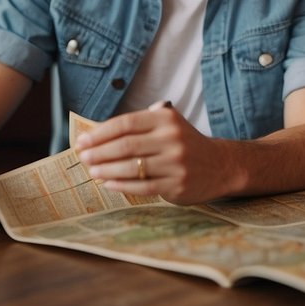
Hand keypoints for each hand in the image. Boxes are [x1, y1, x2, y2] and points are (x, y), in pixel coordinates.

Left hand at [75, 102, 231, 204]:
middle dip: (99, 152)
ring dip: (106, 170)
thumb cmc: (185, 144)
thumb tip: (98, 135)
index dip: (100, 133)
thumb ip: (141, 125)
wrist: (221, 165)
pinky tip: (109, 184)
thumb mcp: (170, 125)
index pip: (126, 123)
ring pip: (132, 167)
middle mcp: (173, 139)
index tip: (83, 141)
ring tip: (92, 172)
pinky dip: (121, 185)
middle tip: (84, 158)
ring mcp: (176, 163)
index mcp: (167, 119)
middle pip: (126, 145)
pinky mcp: (177, 184)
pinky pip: (142, 186)